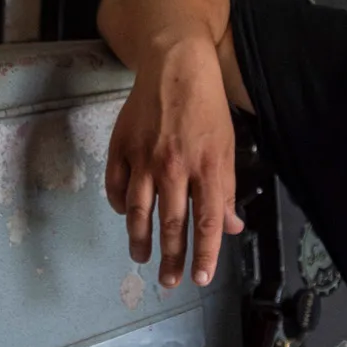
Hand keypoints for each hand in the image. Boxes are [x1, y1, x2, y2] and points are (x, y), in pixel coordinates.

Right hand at [105, 33, 244, 288]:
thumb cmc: (206, 107)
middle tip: (169, 282)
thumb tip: (229, 227)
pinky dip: (121, 205)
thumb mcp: (226, 147)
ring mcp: (143, 158)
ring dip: (140, 239)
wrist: (175, 65)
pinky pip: (117, 186)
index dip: (204, 254)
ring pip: (139, 211)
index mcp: (206, 167)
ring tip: (141, 257)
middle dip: (171, 258)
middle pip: (171, 223)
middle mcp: (174, 167)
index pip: (206, 222)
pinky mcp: (121, 147)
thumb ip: (225, 189)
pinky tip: (127, 216)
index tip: (200, 279)